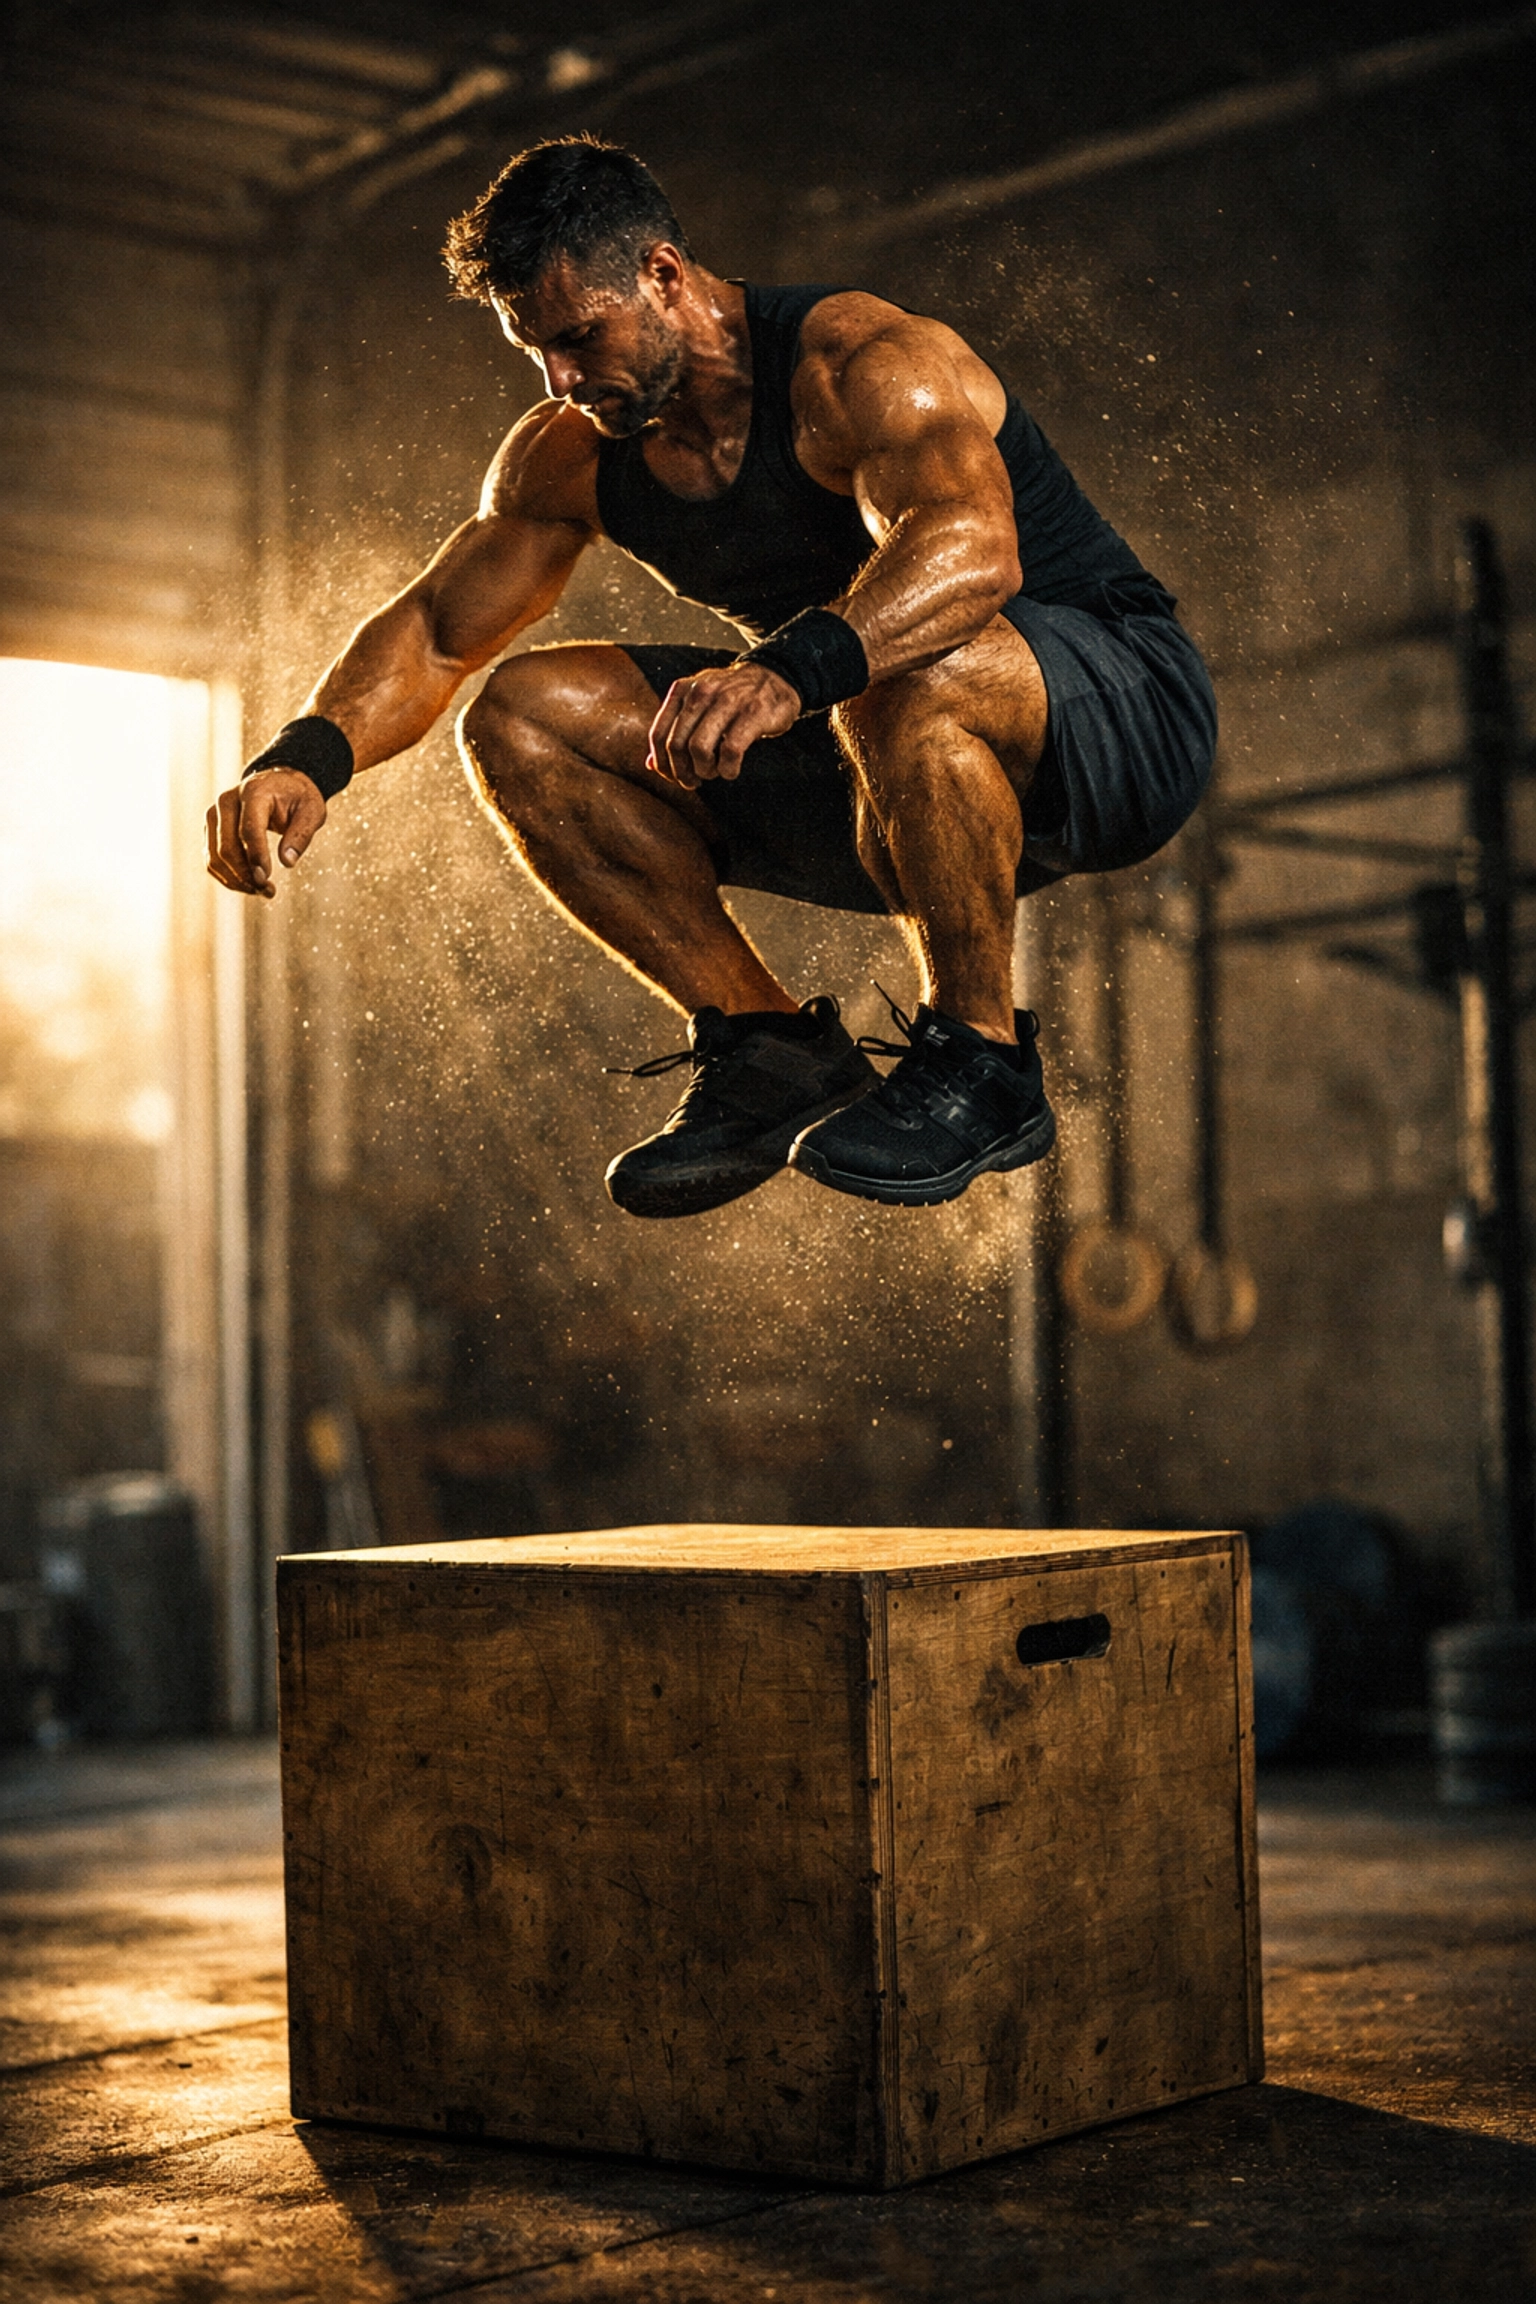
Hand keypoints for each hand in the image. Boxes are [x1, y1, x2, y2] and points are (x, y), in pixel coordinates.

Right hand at [205, 767, 327, 897]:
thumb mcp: (312, 811)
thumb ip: (301, 835)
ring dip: (237, 880)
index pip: (248, 830)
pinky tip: (249, 885)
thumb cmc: (298, 798)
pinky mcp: (211, 828)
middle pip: (227, 847)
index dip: (256, 858)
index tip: (267, 880)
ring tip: (262, 890)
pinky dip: (228, 877)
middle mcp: (227, 801)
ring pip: (215, 857)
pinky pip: (211, 859)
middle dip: (246, 875)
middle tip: (269, 891)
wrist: (279, 784)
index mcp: (253, 792)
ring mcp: (214, 814)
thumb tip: (287, 862)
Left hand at [647, 662, 799, 788]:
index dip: (663, 764)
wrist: (775, 677)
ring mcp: (727, 701)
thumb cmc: (734, 698)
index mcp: (682, 690)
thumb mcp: (699, 705)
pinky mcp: (752, 714)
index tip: (674, 777)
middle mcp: (701, 692)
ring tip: (714, 772)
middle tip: (694, 781)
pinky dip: (728, 769)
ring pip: (699, 748)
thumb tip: (650, 764)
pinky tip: (731, 770)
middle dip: (682, 772)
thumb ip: (674, 730)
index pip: (658, 735)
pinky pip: (730, 751)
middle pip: (677, 745)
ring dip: (705, 770)